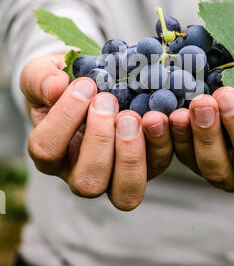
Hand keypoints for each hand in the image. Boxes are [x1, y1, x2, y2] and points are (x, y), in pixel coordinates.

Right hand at [21, 54, 172, 209]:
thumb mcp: (42, 73)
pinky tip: (159, 115)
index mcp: (51, 152)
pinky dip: (162, 141)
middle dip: (100, 139)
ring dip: (131, 153)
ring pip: (125, 192)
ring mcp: (116, 173)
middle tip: (108, 101)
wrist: (95, 79)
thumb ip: (40, 79)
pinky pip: (157, 164)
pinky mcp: (147, 164)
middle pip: (88, 183)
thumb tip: (54, 87)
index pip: (47, 150)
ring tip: (132, 115)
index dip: (65, 118)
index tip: (85, 85)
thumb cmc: (64, 83)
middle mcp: (81, 172)